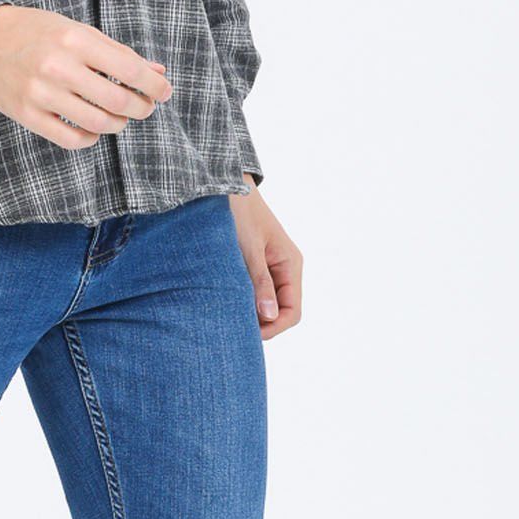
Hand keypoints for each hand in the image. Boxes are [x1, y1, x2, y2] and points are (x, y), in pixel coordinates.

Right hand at [0, 5, 171, 147]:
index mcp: (76, 40)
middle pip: (118, 100)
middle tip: (144, 106)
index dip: (156, 85)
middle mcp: (58, 67)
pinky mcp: (26, 115)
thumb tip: (158, 72)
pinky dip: (91, 138)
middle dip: (141, 107)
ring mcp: (40, 94)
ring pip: (98, 123)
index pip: (130, 70)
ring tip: (119, 116)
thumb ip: (118, 52)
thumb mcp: (79, 31)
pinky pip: (71, 139)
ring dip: (119, 123)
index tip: (164, 91)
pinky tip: (93, 128)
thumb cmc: (38, 32)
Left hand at [229, 177, 302, 339]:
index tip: (250, 334)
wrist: (226, 184)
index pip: (292, 311)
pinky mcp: (255, 263)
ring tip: (228, 315)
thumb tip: (270, 316)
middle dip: (262, 324)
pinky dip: (245, 299)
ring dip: (252, 312)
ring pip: (267, 302)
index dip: (274, 328)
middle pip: (281, 311)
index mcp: (291, 264)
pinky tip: (227, 301)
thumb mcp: (249, 248)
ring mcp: (271, 266)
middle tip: (235, 329)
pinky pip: (256, 290)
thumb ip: (260, 281)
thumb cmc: (239, 212)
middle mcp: (285, 268)